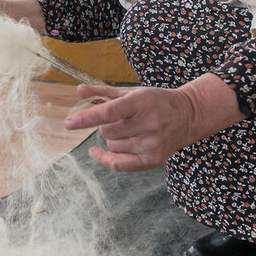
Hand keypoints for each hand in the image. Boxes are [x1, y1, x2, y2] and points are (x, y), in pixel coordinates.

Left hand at [65, 84, 197, 171]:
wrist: (187, 116)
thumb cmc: (154, 101)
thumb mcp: (131, 92)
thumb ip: (103, 92)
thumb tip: (79, 91)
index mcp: (142, 102)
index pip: (109, 112)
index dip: (87, 118)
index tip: (68, 124)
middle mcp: (148, 123)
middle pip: (107, 131)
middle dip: (107, 126)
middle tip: (122, 120)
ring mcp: (152, 143)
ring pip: (112, 146)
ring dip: (113, 139)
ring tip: (130, 130)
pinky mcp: (153, 159)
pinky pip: (119, 164)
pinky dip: (105, 158)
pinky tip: (95, 153)